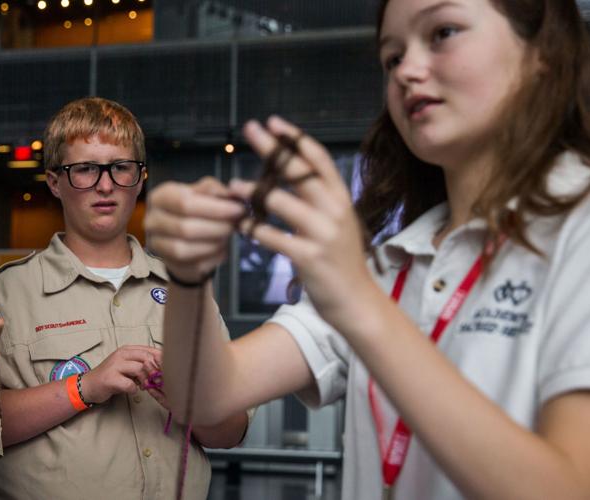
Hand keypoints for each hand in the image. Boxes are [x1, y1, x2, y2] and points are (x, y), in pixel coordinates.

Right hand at [79, 345, 161, 404]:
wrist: (89, 385)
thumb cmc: (111, 376)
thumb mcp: (127, 366)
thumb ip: (142, 364)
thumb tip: (162, 368)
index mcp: (127, 349)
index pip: (150, 350)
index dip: (162, 360)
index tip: (168, 370)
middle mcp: (121, 354)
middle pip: (147, 358)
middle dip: (155, 371)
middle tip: (157, 381)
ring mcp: (115, 365)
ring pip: (139, 369)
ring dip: (145, 380)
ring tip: (144, 386)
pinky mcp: (110, 378)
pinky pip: (130, 384)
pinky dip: (134, 389)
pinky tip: (132, 390)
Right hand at [145, 176, 245, 282]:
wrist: (184, 236)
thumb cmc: (195, 210)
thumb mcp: (203, 193)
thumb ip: (214, 190)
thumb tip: (232, 192)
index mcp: (160, 197)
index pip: (184, 202)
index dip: (214, 207)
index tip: (238, 209)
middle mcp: (152, 220)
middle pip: (185, 227)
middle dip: (217, 226)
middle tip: (236, 223)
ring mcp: (157, 244)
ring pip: (185, 248)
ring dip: (214, 242)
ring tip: (229, 234)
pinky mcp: (169, 263)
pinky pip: (193, 264)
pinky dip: (213, 256)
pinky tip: (222, 247)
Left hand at [232, 116, 376, 327]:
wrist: (356, 300)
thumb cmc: (341, 260)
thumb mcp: (339, 222)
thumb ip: (320, 198)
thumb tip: (294, 172)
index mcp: (341, 198)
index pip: (318, 158)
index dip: (295, 138)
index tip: (274, 122)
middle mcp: (334, 210)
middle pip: (298, 171)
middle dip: (272, 148)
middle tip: (249, 130)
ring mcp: (322, 233)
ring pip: (280, 201)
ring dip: (253, 192)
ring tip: (233, 187)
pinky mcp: (308, 256)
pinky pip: (273, 236)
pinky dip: (253, 228)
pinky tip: (241, 224)